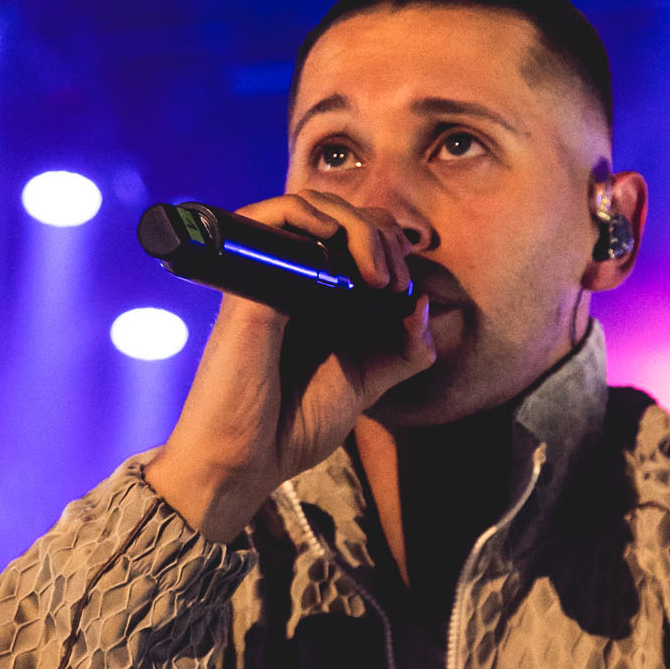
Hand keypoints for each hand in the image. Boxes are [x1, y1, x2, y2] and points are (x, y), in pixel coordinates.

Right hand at [145, 191, 435, 541]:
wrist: (246, 461)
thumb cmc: (291, 428)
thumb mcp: (366, 386)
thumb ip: (401, 351)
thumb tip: (423, 302)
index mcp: (317, 297)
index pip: (356, 236)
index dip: (391, 247)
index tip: (405, 292)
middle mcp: (289, 279)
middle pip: (339, 213)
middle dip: (382, 235)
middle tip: (394, 283)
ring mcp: (266, 276)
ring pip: (310, 207)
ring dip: (357, 226)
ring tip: (377, 274)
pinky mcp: (247, 282)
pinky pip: (270, 217)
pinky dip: (307, 212)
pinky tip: (335, 236)